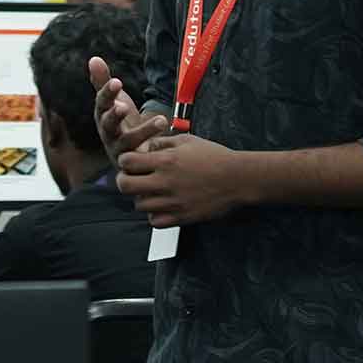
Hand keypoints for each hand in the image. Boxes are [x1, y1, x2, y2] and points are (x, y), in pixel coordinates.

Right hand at [89, 56, 167, 158]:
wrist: (131, 152)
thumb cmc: (121, 122)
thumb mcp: (114, 100)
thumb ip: (103, 81)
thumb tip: (93, 58)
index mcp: (103, 115)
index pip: (102, 103)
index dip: (107, 93)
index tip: (117, 82)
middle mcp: (108, 133)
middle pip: (107, 124)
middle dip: (115, 116)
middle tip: (123, 106)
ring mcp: (120, 149)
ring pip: (129, 142)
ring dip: (145, 131)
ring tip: (162, 120)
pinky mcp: (134, 162)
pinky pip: (142, 158)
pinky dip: (154, 151)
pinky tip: (167, 141)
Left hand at [117, 133, 243, 228]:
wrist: (237, 178)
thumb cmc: (215, 156)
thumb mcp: (188, 141)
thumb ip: (164, 142)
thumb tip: (146, 147)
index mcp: (165, 161)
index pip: (127, 162)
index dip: (126, 161)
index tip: (132, 161)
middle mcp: (165, 182)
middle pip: (125, 186)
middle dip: (125, 181)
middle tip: (133, 179)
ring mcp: (172, 202)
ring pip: (138, 205)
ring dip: (141, 198)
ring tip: (151, 192)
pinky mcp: (181, 217)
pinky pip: (154, 221)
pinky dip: (154, 215)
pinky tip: (162, 205)